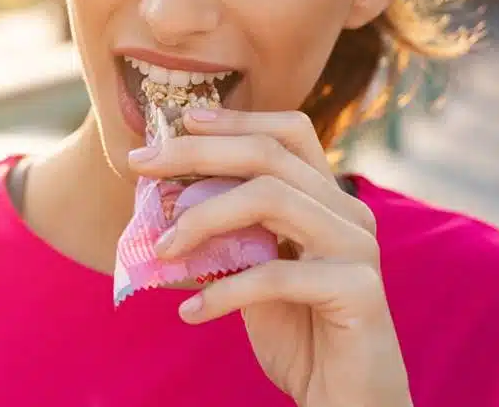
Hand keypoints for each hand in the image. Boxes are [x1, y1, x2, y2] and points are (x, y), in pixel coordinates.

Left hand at [127, 108, 412, 406]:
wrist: (346, 401)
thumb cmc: (298, 331)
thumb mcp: (253, 269)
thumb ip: (227, 232)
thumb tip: (164, 196)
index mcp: (327, 199)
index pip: (289, 132)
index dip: (236, 119)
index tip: (181, 119)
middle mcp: (349, 213)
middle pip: (268, 155)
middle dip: (196, 153)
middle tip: (140, 163)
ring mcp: (358, 248)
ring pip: (270, 199)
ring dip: (202, 218)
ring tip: (161, 249)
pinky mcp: (358, 292)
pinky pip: (275, 276)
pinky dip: (222, 293)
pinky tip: (190, 313)